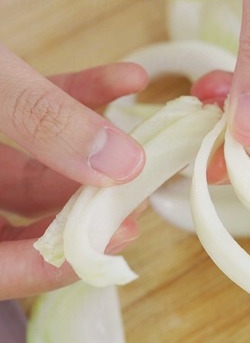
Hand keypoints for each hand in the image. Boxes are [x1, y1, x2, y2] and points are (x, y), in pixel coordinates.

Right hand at [0, 46, 147, 298]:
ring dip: (85, 148)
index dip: (52, 265)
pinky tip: (123, 77)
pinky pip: (23, 116)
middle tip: (140, 186)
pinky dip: (71, 96)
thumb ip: (36, 121)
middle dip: (82, 198)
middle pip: (17, 214)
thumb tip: (121, 164)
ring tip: (139, 135)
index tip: (118, 238)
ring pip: (25, 168)